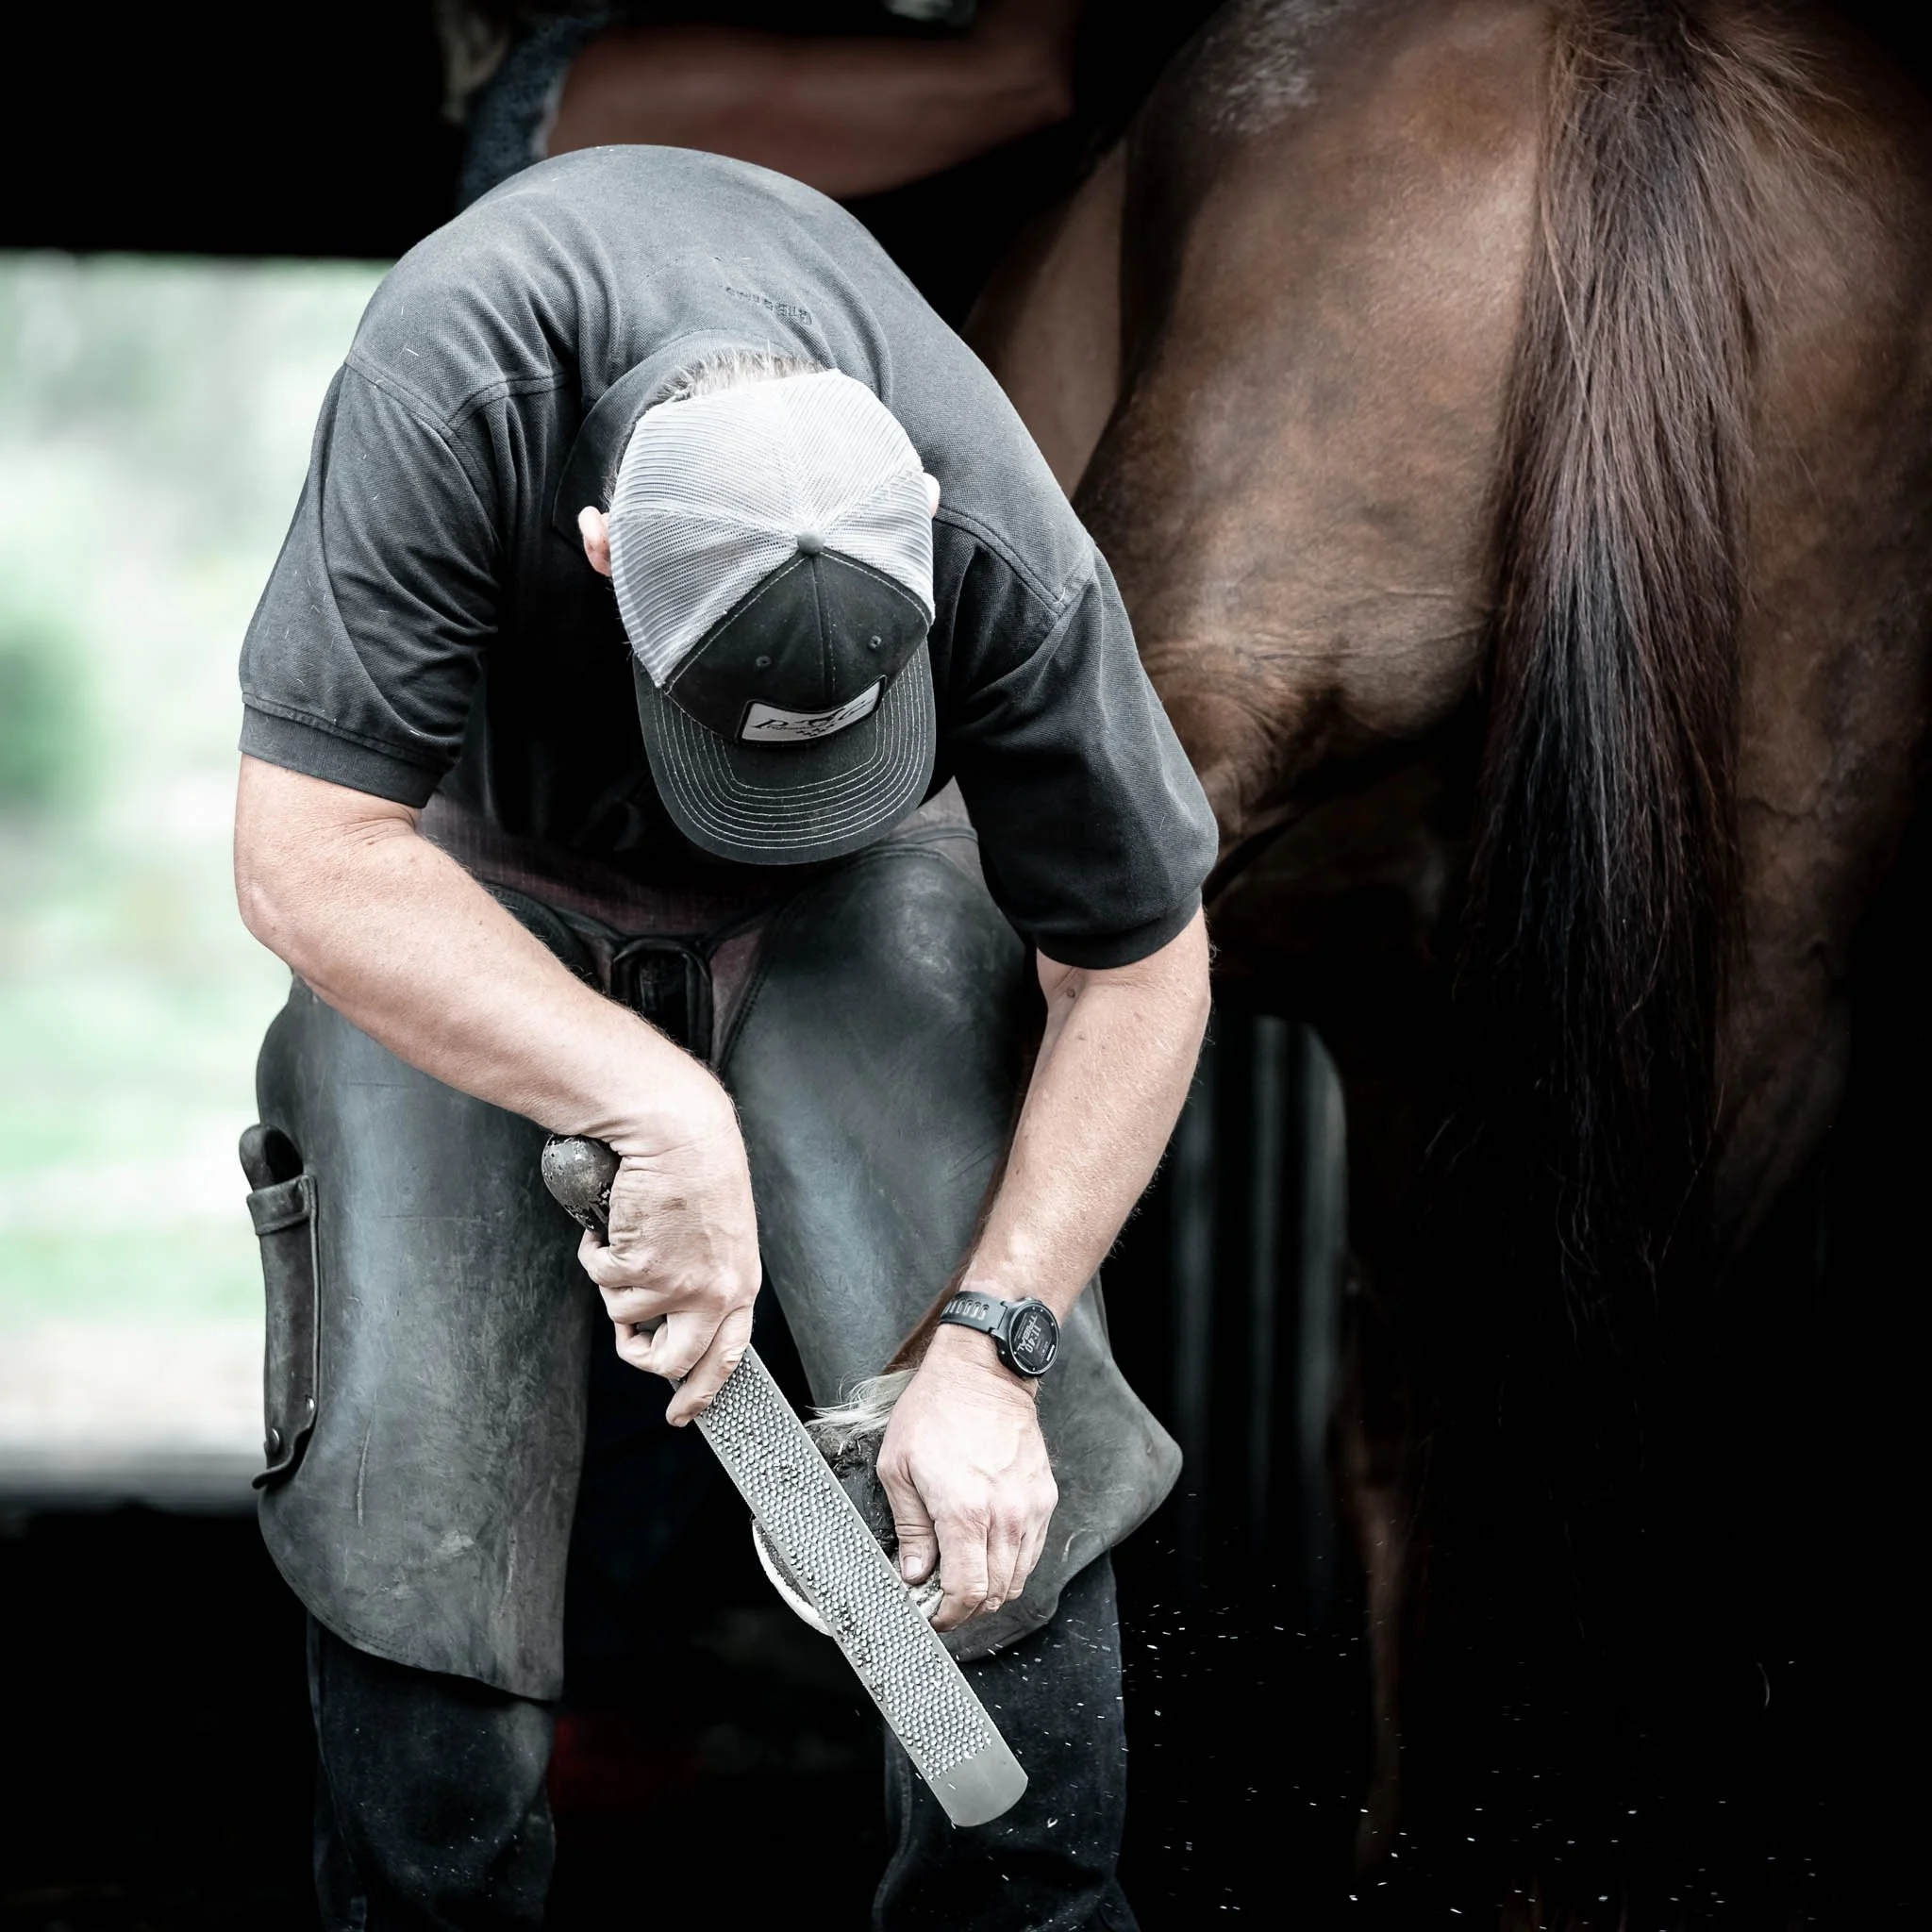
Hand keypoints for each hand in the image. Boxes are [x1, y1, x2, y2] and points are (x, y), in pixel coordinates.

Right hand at [574, 1096, 760, 1425]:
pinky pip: (601, 1278)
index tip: (685, 1411)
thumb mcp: (721, 1233)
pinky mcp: (638, 1267)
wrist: (678, 1131)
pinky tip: (613, 1225)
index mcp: (739, 1285)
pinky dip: (596, 1252)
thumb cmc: (700, 1169)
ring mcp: (674, 1284)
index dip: (703, 1390)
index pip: (727, 1356)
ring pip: (624, 1314)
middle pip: (674, 1361)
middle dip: (643, 1356)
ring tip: (629, 1237)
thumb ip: (707, 1276)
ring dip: (615, 1280)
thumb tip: (676, 1315)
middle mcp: (712, 1293)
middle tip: (629, 1341)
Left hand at [875, 1324, 1056, 1630]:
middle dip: (967, 1608)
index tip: (933, 1617)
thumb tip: (913, 1574)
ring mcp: (1030, 1507)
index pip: (966, 1592)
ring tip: (963, 1578)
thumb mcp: (898, 1468)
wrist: (983, 1370)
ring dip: (991, 1589)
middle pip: (995, 1593)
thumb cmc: (935, 1410)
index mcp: (964, 1512)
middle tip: (942, 1601)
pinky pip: (1033, 1550)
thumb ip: (909, 1529)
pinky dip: (1011, 1563)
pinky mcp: (1044, 1496)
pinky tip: (987, 1551)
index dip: (948, 1616)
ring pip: (1018, 1578)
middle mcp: (1004, 1515)